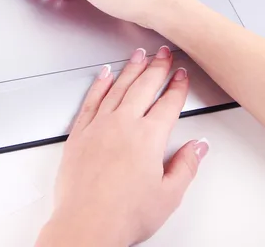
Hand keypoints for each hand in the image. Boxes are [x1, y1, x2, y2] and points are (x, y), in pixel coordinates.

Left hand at [35, 46, 208, 246]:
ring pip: (117, 88)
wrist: (86, 222)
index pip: (168, 104)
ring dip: (130, 69)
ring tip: (138, 54)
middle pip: (143, 88)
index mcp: (148, 138)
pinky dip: (99, 85)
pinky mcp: (78, 134)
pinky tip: (104, 74)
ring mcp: (97, 127)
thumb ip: (185, 166)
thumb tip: (197, 147)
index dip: (177, 87)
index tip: (181, 75)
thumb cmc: (123, 213)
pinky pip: (90, 101)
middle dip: (156, 67)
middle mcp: (122, 126)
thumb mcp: (168, 195)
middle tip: (163, 53)